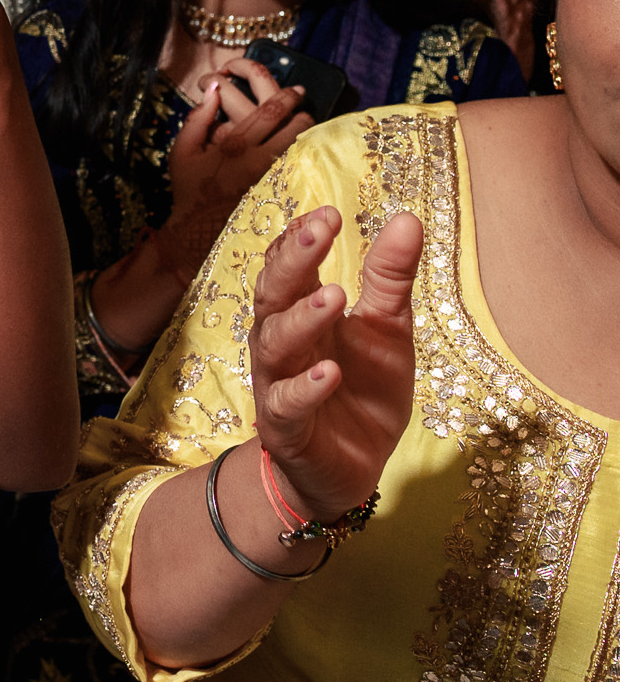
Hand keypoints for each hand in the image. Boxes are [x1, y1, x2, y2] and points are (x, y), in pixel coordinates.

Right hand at [156, 62, 310, 276]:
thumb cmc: (190, 186)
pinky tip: (303, 144)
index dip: (286, 97)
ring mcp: (270, 175)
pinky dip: (303, 149)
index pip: (269, 112)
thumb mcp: (182, 150)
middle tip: (303, 98)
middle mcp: (257, 157)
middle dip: (300, 108)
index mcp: (234, 143)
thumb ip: (197, 118)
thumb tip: (213, 89)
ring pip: (299, 144)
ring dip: (305, 128)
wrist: (198, 226)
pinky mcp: (276, 189)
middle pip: (291, 125)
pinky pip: (297, 162)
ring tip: (305, 119)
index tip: (293, 90)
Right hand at [251, 205, 417, 522]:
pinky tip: (329, 372)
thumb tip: (407, 217)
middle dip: (293, 261)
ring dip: (301, 319)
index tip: (328, 213)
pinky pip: (288, 404)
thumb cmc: (361, 390)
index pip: (288, 266)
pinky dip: (306, 388)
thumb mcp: (386, 331)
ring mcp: (278, 385)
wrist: (348, 468)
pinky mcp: (287, 429)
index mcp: (300, 314)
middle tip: (320, 230)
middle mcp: (281, 343)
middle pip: (273, 294)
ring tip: (333, 297)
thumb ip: (389, 280)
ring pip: (276, 345)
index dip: (301, 239)